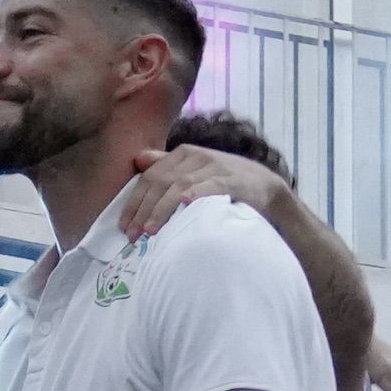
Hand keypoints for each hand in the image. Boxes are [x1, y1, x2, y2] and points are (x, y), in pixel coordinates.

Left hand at [110, 141, 283, 240]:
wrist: (265, 187)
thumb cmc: (224, 183)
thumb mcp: (194, 171)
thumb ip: (166, 165)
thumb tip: (138, 159)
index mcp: (183, 154)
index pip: (150, 177)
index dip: (134, 202)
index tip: (124, 226)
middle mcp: (196, 157)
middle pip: (161, 183)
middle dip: (143, 210)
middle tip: (133, 236)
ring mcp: (214, 167)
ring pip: (179, 186)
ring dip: (162, 210)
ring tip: (150, 231)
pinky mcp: (231, 180)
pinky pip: (208, 187)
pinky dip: (194, 196)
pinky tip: (182, 207)